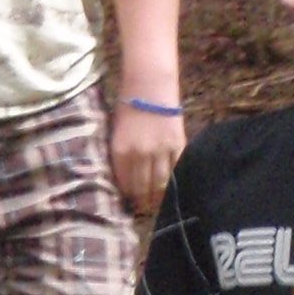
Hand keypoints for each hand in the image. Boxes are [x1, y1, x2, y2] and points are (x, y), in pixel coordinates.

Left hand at [110, 101, 182, 216]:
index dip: (128, 196)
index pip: (124, 182)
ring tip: (156, 203)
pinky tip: (170, 190)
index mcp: (121, 149)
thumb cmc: (129, 107)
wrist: (150, 86)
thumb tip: (123, 180)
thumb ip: (119, 155)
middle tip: (144, 208)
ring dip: (158, 197)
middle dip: (143, 201)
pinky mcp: (178, 145)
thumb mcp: (116, 131)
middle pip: (142, 187)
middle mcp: (140, 153)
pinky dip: (173, 183)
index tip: (130, 204)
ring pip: (160, 184)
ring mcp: (161, 150)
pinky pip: (176, 171)